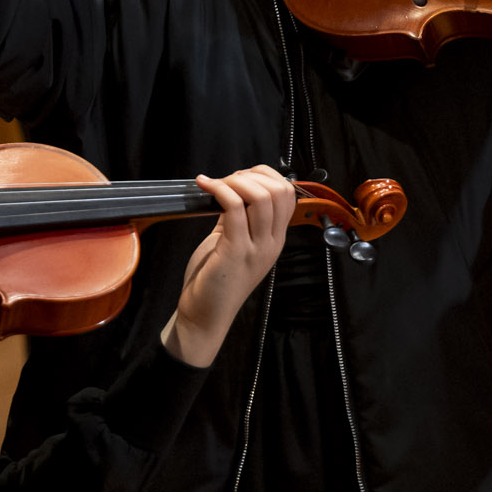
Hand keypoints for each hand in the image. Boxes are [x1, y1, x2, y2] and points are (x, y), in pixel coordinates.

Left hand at [162, 166, 299, 368]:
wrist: (203, 317)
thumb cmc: (214, 280)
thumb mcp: (233, 244)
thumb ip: (238, 218)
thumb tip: (232, 189)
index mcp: (274, 240)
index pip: (288, 194)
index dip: (266, 176)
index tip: (240, 177)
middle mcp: (271, 243)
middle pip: (279, 190)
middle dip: (251, 175)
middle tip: (226, 180)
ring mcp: (256, 248)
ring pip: (260, 196)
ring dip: (235, 180)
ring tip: (215, 184)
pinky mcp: (235, 252)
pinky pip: (234, 208)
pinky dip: (218, 190)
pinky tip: (204, 186)